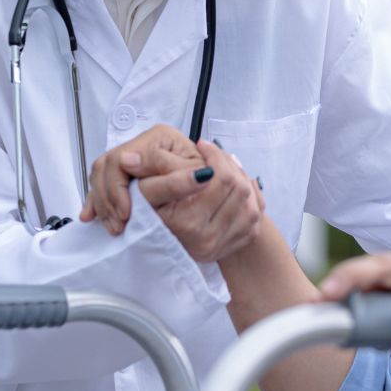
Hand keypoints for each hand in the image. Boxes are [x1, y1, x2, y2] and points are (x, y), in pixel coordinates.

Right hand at [80, 124, 203, 234]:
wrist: (215, 191)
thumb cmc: (208, 180)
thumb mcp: (189, 171)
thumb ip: (161, 164)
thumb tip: (127, 160)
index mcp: (158, 137)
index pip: (121, 159)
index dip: (118, 188)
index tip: (126, 212)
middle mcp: (143, 144)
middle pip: (105, 166)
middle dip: (107, 198)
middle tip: (118, 223)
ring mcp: (132, 158)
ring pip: (100, 176)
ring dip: (102, 204)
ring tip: (114, 226)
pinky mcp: (126, 174)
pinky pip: (100, 185)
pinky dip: (96, 202)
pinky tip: (92, 216)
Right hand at [131, 138, 266, 263]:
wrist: (164, 245)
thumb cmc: (151, 213)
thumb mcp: (147, 190)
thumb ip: (152, 170)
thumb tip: (133, 160)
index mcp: (186, 223)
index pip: (217, 178)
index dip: (214, 155)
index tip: (203, 145)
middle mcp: (207, 238)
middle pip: (238, 187)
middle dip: (228, 164)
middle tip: (214, 153)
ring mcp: (224, 243)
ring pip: (250, 200)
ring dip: (240, 177)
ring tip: (223, 166)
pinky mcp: (235, 245)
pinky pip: (256, 214)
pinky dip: (251, 196)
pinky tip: (236, 184)